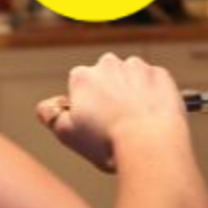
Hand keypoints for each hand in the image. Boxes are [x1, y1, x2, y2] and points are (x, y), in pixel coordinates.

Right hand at [36, 53, 185, 173]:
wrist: (151, 144)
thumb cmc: (107, 142)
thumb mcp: (67, 134)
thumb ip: (49, 115)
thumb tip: (46, 106)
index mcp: (83, 76)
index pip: (79, 84)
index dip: (86, 105)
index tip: (94, 122)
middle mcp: (108, 63)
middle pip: (106, 77)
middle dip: (109, 93)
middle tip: (116, 123)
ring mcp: (138, 67)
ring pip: (131, 77)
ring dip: (132, 92)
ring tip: (136, 122)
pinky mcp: (161, 75)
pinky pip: (154, 83)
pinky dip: (154, 96)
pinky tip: (153, 116)